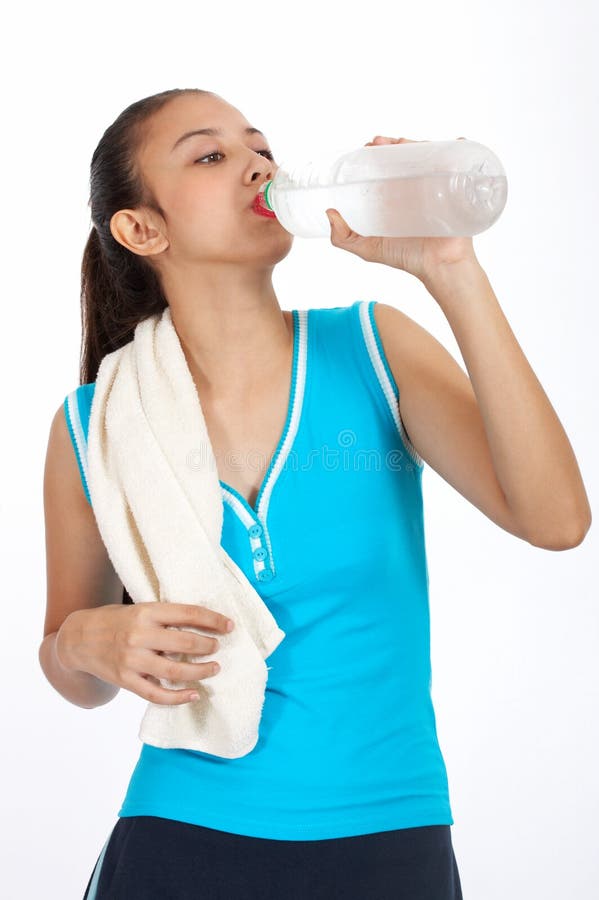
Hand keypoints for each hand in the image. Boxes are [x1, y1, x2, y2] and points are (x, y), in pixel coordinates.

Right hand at [56, 602, 234, 704]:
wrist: (78, 639)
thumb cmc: (116, 621)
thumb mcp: (139, 608)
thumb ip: (165, 616)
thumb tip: (203, 623)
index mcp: (146, 612)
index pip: (188, 613)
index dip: (213, 620)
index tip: (229, 625)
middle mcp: (139, 635)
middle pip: (186, 644)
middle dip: (209, 647)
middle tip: (217, 648)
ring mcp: (132, 660)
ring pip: (175, 671)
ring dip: (200, 672)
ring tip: (214, 668)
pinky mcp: (126, 680)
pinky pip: (157, 694)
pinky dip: (178, 698)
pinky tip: (194, 694)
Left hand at [325, 135, 478, 281]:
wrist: (438, 267)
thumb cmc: (407, 258)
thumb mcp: (369, 248)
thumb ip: (344, 237)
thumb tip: (329, 213)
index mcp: (398, 196)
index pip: (388, 165)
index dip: (377, 152)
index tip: (366, 147)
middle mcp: (418, 187)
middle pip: (408, 155)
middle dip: (394, 143)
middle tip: (379, 143)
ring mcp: (438, 185)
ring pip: (431, 154)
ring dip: (418, 141)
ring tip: (402, 142)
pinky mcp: (457, 187)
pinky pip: (461, 162)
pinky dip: (460, 147)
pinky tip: (454, 140)